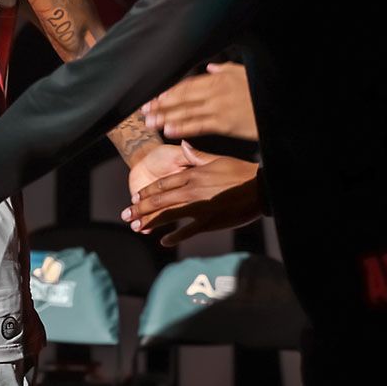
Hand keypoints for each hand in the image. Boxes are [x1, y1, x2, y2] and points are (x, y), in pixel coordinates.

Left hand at [121, 142, 261, 245]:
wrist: (260, 187)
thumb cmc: (240, 171)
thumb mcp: (216, 159)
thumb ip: (196, 155)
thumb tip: (184, 145)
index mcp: (192, 174)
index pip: (163, 184)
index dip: (147, 192)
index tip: (136, 197)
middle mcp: (192, 190)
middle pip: (160, 200)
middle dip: (141, 207)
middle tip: (127, 214)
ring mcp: (200, 207)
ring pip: (168, 214)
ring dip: (150, 221)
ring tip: (136, 226)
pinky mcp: (210, 221)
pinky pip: (188, 230)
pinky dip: (175, 236)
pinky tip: (163, 240)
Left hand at [142, 62, 257, 140]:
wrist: (275, 106)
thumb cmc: (259, 90)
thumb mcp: (244, 74)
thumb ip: (225, 70)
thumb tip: (211, 67)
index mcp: (218, 79)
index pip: (188, 85)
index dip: (170, 92)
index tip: (154, 96)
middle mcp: (215, 93)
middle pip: (182, 98)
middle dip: (161, 105)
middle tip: (144, 110)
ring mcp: (218, 109)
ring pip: (187, 113)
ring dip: (166, 117)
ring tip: (150, 122)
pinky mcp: (224, 125)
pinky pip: (199, 126)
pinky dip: (183, 128)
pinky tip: (168, 130)